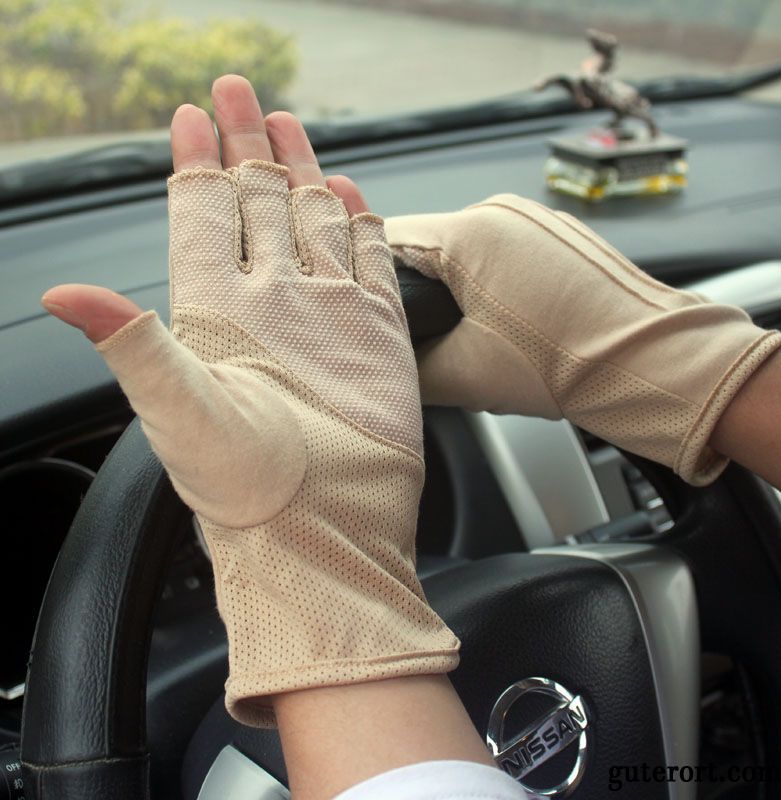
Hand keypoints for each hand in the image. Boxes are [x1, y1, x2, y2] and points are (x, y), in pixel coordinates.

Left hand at [42, 75, 458, 726]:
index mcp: (217, 313)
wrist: (327, 530)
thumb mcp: (177, 414)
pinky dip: (360, 225)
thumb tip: (61, 294)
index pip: (201, 215)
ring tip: (286, 125)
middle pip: (253, 203)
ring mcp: (325, 314)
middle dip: (243, 144)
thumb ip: (132, 343)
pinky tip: (351, 195)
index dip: (194, 161)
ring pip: (309, 222)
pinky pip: (367, 262)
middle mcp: (269, 305)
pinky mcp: (375, 334)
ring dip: (298, 171)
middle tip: (237, 90)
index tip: (189, 111)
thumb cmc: (249, 491)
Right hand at [385, 195, 780, 484]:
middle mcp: (501, 212)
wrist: (648, 364)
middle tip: (426, 334)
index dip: (369, 275)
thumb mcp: (464, 375)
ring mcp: (535, 219)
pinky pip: (503, 249)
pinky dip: (492, 280)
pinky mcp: (558, 234)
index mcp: (469, 234)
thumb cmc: (567, 365)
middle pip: (427, 243)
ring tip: (477, 334)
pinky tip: (510, 321)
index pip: (386, 239)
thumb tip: (385, 362)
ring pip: (466, 247)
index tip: (366, 304)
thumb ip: (406, 364)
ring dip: (456, 285)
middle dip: (418, 287)